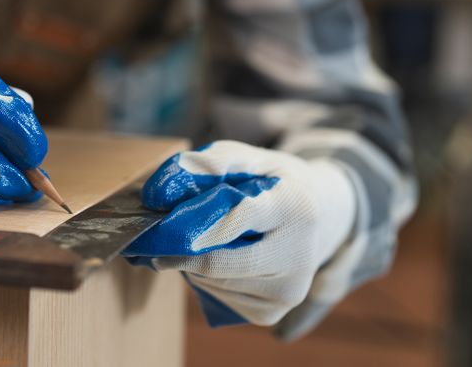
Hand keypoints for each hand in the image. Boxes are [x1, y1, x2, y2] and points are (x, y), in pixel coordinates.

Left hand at [123, 141, 355, 326]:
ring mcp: (287, 291)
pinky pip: (217, 296)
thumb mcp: (247, 158)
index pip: (236, 218)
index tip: (157, 221)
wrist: (320, 217)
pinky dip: (204, 278)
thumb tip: (159, 193)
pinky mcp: (271, 313)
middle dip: (176, 249)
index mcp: (295, 207)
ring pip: (211, 281)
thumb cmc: (272, 183)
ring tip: (197, 239)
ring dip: (189, 261)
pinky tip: (217, 257)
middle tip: (151, 237)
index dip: (191, 222)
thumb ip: (207, 163)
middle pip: (216, 261)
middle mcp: (298, 256)